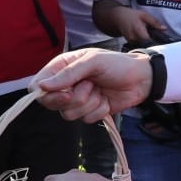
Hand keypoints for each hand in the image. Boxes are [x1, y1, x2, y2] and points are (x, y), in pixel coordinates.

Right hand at [31, 49, 153, 123]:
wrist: (142, 78)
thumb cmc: (117, 64)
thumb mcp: (93, 62)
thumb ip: (68, 74)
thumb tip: (42, 87)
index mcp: (61, 68)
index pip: (38, 86)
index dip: (47, 94)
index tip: (65, 92)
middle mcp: (65, 85)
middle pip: (51, 103)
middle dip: (73, 98)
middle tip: (90, 86)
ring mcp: (77, 100)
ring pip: (69, 114)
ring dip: (89, 102)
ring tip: (100, 89)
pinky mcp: (90, 112)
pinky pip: (86, 119)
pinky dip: (99, 110)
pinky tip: (106, 99)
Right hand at [113, 8, 167, 45]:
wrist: (118, 17)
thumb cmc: (132, 15)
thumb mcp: (144, 15)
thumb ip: (154, 22)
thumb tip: (165, 29)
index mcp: (138, 30)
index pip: (149, 41)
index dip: (156, 43)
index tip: (163, 44)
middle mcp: (134, 38)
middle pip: (147, 45)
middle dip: (154, 44)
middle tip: (161, 41)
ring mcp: (131, 41)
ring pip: (143, 46)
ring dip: (149, 44)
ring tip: (154, 39)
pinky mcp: (130, 43)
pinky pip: (139, 45)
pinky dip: (144, 43)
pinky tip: (147, 39)